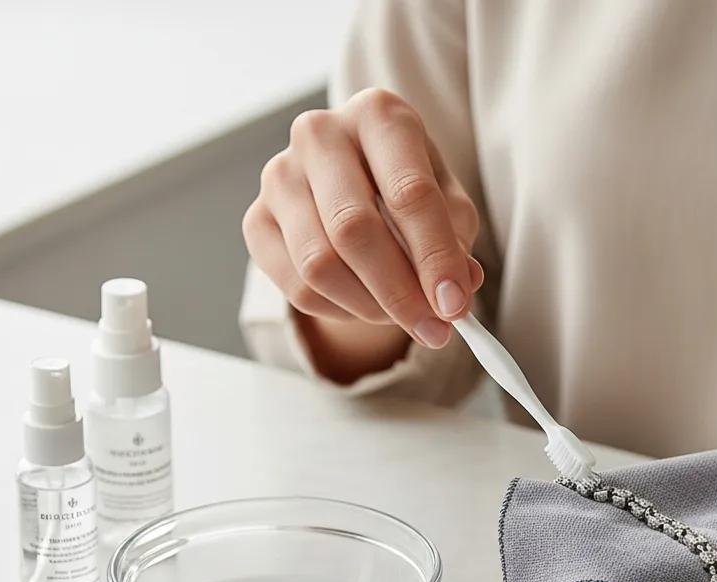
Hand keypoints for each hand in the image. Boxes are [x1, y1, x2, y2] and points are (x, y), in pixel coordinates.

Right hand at [242, 88, 483, 368]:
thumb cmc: (407, 191)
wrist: (354, 187)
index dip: (435, 257)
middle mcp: (320, 134)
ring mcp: (279, 175)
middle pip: (354, 229)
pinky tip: (364, 306)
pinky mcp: (257, 220)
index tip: (454, 306)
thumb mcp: (447, 207)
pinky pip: (297, 287)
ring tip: (401, 316)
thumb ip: (456, 243)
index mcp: (378, 115)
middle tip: (433, 330)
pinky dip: (339, 310)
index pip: (409, 192)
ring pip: (320, 265)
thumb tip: (459, 288)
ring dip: (370, 307)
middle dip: (399, 293)